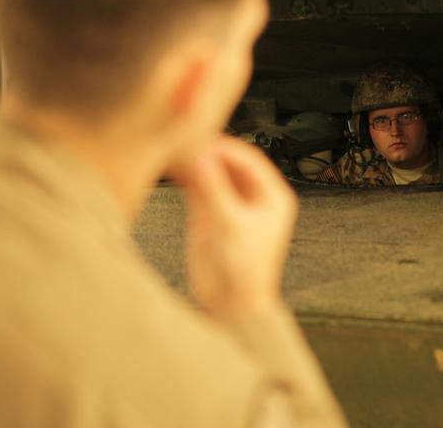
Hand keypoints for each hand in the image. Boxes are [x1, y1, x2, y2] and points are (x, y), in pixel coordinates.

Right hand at [177, 136, 296, 320]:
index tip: (204, 137)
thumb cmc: (245, 270)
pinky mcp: (209, 215)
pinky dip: (186, 177)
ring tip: (174, 147)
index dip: (227, 147)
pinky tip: (170, 166)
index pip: (249, 160)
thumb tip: (202, 157)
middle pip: (230, 163)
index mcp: (272, 197)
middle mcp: (252, 197)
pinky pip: (198, 188)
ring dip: (196, 162)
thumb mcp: (230, 224)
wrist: (231, 305)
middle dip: (209, 151)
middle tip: (185, 138)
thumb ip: (215, 189)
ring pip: (212, 173)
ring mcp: (230, 204)